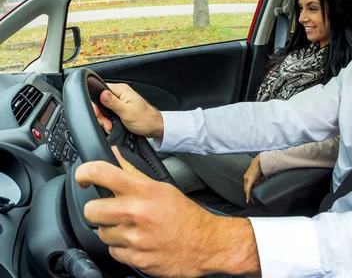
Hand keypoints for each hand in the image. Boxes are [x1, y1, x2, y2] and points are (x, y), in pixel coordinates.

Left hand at [75, 147, 259, 276]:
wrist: (205, 243)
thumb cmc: (185, 215)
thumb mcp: (162, 187)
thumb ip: (133, 172)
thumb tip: (113, 155)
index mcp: (143, 190)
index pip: (101, 173)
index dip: (85, 173)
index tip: (83, 177)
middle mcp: (137, 212)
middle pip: (92, 209)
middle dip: (99, 210)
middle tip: (112, 210)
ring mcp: (135, 238)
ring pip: (101, 233)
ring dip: (113, 231)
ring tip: (132, 228)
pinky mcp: (136, 259)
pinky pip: (113, 252)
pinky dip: (122, 248)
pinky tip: (138, 242)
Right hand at [93, 83, 163, 138]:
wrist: (154, 127)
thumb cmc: (145, 119)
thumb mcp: (127, 112)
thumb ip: (113, 103)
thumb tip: (102, 94)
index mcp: (121, 90)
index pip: (100, 90)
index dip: (96, 103)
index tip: (99, 114)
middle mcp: (120, 94)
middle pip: (100, 101)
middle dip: (100, 115)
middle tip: (107, 123)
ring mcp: (119, 102)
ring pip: (103, 109)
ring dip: (104, 119)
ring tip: (110, 126)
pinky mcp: (120, 109)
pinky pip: (108, 114)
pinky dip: (108, 121)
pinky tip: (111, 126)